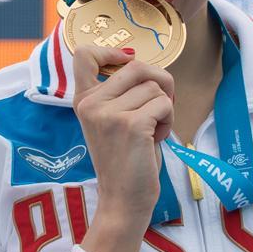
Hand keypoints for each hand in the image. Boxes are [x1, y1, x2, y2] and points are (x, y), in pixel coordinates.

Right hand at [73, 45, 173, 251]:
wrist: (122, 200)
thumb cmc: (125, 160)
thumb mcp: (113, 121)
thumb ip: (120, 93)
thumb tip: (143, 63)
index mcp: (83, 100)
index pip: (85, 55)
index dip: (112, 51)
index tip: (128, 62)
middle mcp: (91, 103)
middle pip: (138, 65)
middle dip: (159, 83)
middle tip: (158, 108)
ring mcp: (109, 113)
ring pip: (156, 87)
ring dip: (164, 108)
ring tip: (152, 132)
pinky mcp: (131, 125)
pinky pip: (165, 103)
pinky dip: (169, 121)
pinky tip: (156, 139)